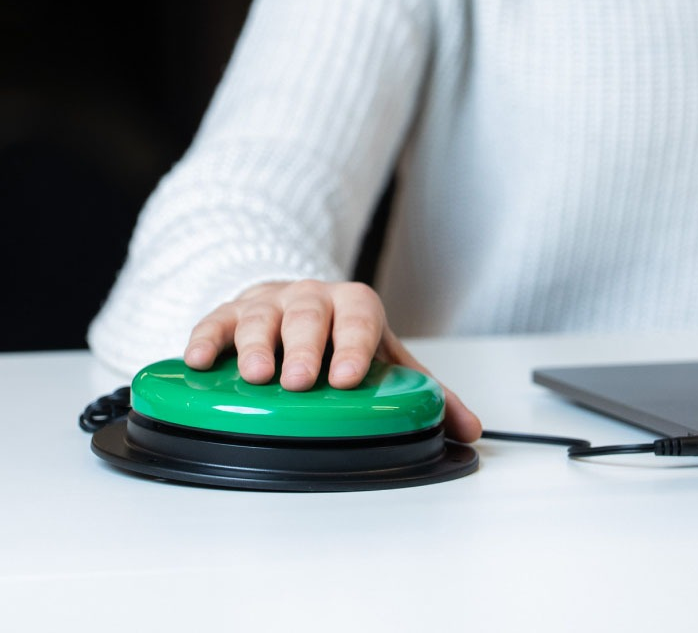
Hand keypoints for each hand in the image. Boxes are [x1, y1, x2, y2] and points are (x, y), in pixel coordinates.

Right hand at [183, 279, 481, 442]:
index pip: (359, 317)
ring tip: (255, 374)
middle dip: (304, 346)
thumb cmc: (342, 334)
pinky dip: (205, 340)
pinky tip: (198, 361)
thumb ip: (424, 391)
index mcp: (353, 305)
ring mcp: (267, 303)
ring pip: (259, 317)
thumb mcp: (383, 355)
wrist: (296, 299)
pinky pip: (213, 321)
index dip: (353, 344)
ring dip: (256, 346)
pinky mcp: (229, 312)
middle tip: (300, 379)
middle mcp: (310, 297)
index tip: (347, 376)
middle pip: (307, 315)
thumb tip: (470, 430)